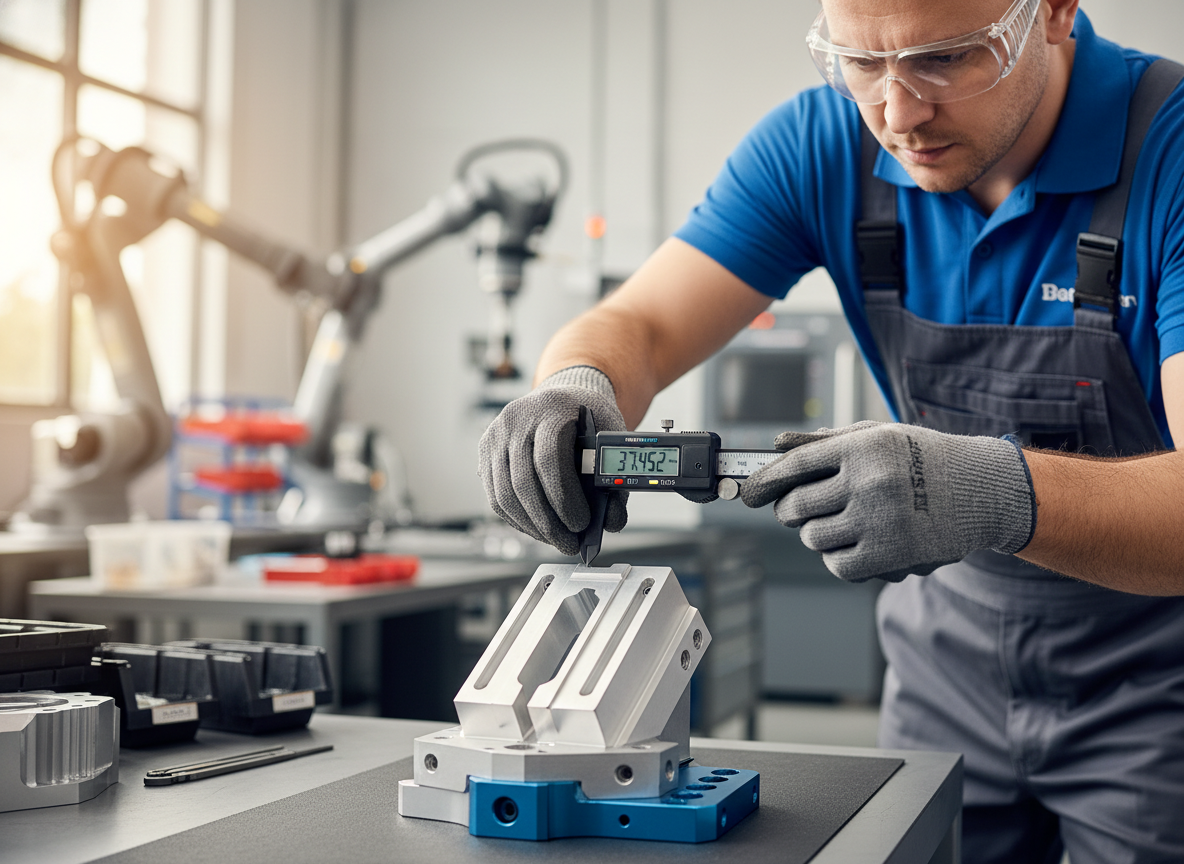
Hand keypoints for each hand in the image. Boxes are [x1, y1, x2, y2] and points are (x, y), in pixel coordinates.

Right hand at [478, 366, 627, 554]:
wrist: (564, 397)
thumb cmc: (591, 419)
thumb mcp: (611, 438)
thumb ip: (615, 479)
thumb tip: (611, 522)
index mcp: (552, 408)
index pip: (548, 458)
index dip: (563, 497)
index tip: (581, 524)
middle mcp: (517, 418)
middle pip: (522, 481)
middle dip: (547, 522)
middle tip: (569, 544)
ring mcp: (496, 434)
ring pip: (504, 494)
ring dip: (531, 526)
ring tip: (555, 540)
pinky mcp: (485, 450)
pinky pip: (495, 495)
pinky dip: (517, 519)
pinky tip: (537, 528)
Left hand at [740, 422, 1035, 582]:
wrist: (983, 490)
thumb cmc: (924, 458)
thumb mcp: (878, 435)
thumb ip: (826, 441)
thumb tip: (778, 445)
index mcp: (862, 447)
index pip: (795, 465)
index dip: (764, 481)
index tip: (747, 494)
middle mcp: (868, 481)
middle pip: (796, 506)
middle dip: (792, 511)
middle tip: (803, 509)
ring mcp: (879, 520)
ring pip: (813, 537)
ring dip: (818, 534)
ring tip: (842, 522)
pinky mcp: (890, 555)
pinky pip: (838, 565)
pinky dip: (839, 558)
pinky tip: (856, 543)